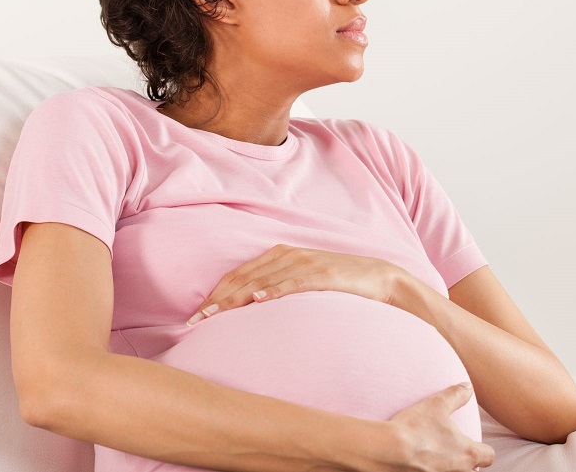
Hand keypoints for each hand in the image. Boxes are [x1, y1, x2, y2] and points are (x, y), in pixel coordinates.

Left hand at [186, 244, 405, 324]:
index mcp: (280, 255)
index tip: (196, 316)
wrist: (379, 277)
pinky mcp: (324, 274)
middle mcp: (289, 256)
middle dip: (218, 300)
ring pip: (263, 281)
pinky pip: (295, 282)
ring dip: (237, 298)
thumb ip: (278, 287)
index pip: (239, 275)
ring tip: (215, 314)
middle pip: (245, 278)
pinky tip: (259, 300)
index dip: (215, 294)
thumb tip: (249, 308)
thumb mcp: (303, 281)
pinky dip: (275, 290)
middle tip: (196, 320)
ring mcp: (306, 264)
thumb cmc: (338, 283)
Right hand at [386, 383, 494, 471]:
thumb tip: (468, 387)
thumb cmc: (415, 429)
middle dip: (463, 461)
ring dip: (447, 467)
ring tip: (431, 456)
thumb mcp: (437, 405)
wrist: (387, 451)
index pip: (489, 457)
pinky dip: (429, 470)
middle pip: (471, 470)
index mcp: (468, 453)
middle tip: (448, 449)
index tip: (473, 444)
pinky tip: (417, 463)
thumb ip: (456, 395)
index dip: (482, 449)